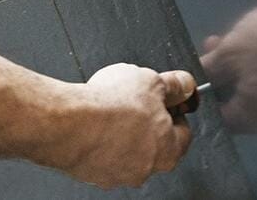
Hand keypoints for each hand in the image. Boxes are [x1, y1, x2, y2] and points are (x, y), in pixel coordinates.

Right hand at [46, 63, 195, 186]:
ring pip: (127, 149)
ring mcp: (117, 175)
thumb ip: (175, 85)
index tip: (167, 98)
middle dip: (148, 120)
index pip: (183, 132)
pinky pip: (102, 153)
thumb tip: (185, 85)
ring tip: (110, 106)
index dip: (175, 109)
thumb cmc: (112, 106)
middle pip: (155, 142)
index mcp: (169, 150)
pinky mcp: (92, 174)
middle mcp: (146, 169)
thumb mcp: (152, 81)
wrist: (70, 123)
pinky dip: (101, 138)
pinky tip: (93, 118)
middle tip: (137, 99)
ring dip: (122, 130)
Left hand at [200, 0, 256, 132]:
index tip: (198, 75)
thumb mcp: (230, 51)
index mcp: (253, 115)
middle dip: (223, 76)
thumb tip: (193, 82)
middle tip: (215, 47)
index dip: (205, 98)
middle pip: (240, 104)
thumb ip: (209, 69)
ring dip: (241, 68)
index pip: (222, 120)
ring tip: (234, 38)